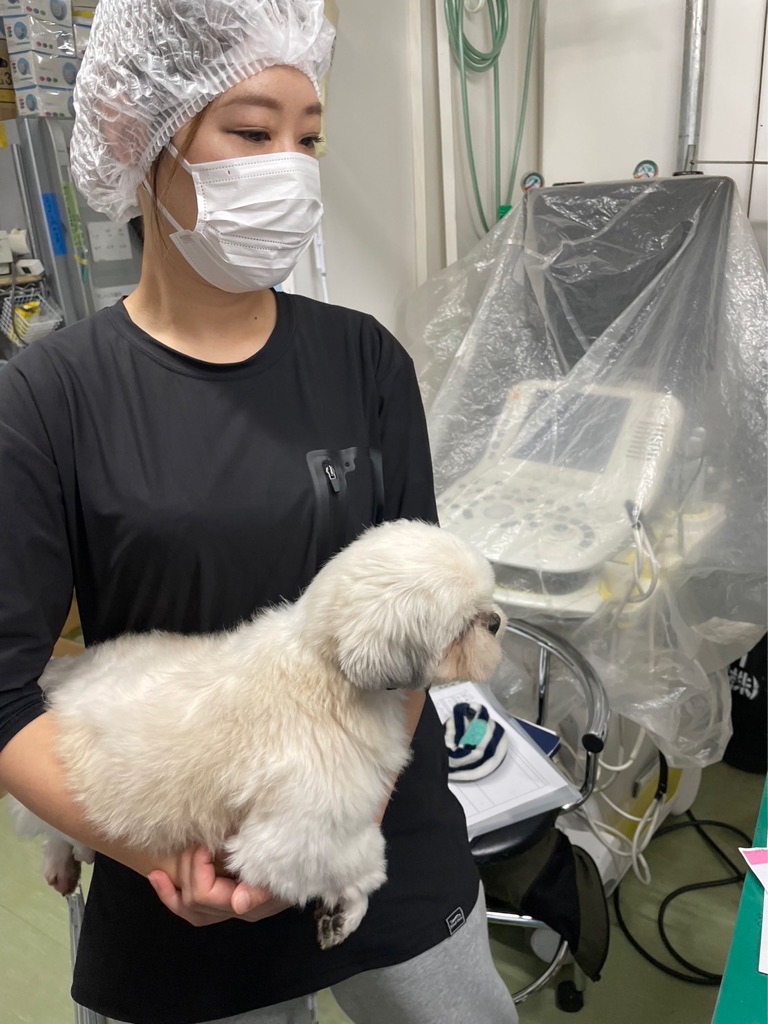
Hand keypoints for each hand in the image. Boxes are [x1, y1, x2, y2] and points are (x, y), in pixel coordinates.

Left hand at [148, 846, 289, 926]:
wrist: (310, 854)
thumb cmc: (298, 854)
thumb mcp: (285, 866)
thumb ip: (262, 884)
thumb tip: (238, 905)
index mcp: (250, 902)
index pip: (205, 895)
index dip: (197, 869)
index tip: (206, 844)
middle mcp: (235, 909)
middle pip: (194, 900)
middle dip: (189, 868)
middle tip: (199, 841)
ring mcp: (228, 906)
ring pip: (189, 908)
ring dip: (177, 879)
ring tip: (180, 852)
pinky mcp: (223, 896)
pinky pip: (190, 907)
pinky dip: (171, 893)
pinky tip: (157, 875)